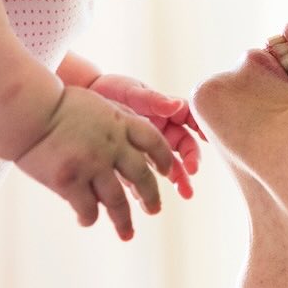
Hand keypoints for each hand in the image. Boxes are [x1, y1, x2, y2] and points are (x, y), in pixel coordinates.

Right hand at [15, 85, 176, 239]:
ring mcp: (91, 164)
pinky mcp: (69, 181)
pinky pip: (88, 208)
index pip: (153, 142)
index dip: (163, 159)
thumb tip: (130, 144)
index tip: (165, 173)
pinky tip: (87, 220)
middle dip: (151, 197)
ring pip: (118, 201)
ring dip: (124, 220)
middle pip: (141, 177)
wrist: (25, 110)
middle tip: (154, 210)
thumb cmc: (54, 104)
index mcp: (119, 122)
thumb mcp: (94, 104)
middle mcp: (111, 145)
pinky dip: (89, 217)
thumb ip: (114, 121)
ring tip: (127, 233)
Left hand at [85, 72, 203, 199]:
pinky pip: (146, 176)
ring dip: (180, 179)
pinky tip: (152, 197)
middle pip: (185, 146)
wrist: (81, 103)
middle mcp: (163, 130)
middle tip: (192, 171)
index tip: (206, 137)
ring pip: (170, 165)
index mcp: (167, 111)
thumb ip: (154, 100)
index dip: (202, 127)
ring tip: (186, 193)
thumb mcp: (132, 92)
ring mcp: (150, 148)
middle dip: (191, 159)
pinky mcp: (135, 161)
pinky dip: (149, 187)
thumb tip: (176, 105)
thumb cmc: (111, 90)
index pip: (191, 118)